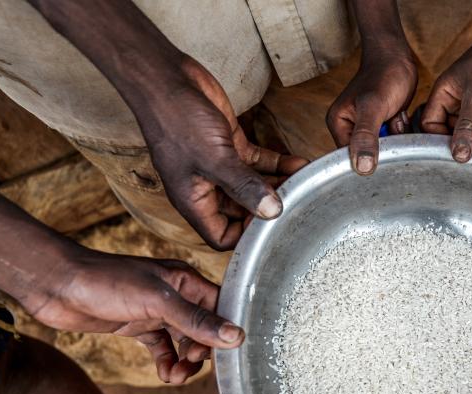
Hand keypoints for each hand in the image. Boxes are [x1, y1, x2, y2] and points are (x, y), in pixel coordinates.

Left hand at [27, 248, 243, 384]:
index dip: (223, 332)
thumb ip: (196, 321)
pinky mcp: (137, 326)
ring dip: (184, 362)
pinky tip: (164, 374)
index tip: (221, 355)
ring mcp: (155, 312)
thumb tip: (235, 337)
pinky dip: (166, 362)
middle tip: (189, 367)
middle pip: (203, 329)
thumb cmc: (106, 282)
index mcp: (185, 280)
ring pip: (183, 342)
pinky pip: (162, 348)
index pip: (220, 307)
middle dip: (201, 352)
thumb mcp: (157, 302)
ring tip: (174, 377)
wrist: (56, 284)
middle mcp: (175, 295)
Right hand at [141, 57, 306, 249]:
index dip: (246, 235)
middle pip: (243, 213)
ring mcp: (220, 167)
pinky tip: (299, 163)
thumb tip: (272, 212)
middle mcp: (207, 188)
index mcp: (194, 200)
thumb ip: (243, 187)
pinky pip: (258, 163)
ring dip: (279, 186)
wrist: (166, 79)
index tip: (272, 223)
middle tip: (298, 204)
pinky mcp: (231, 145)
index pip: (222, 236)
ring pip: (254, 187)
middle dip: (269, 210)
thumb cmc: (177, 120)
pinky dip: (278, 164)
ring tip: (305, 185)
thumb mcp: (214, 159)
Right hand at [327, 50, 416, 174]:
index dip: (366, 161)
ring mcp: (365, 127)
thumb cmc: (384, 75)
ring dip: (395, 139)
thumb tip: (361, 169)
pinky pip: (392, 140)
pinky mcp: (380, 125)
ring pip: (383, 149)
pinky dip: (400, 133)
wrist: (398, 56)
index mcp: (338, 124)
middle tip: (392, 125)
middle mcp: (349, 128)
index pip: (348, 158)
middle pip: (366, 155)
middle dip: (384, 147)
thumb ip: (366, 137)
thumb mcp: (373, 107)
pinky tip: (400, 117)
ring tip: (396, 117)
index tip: (384, 152)